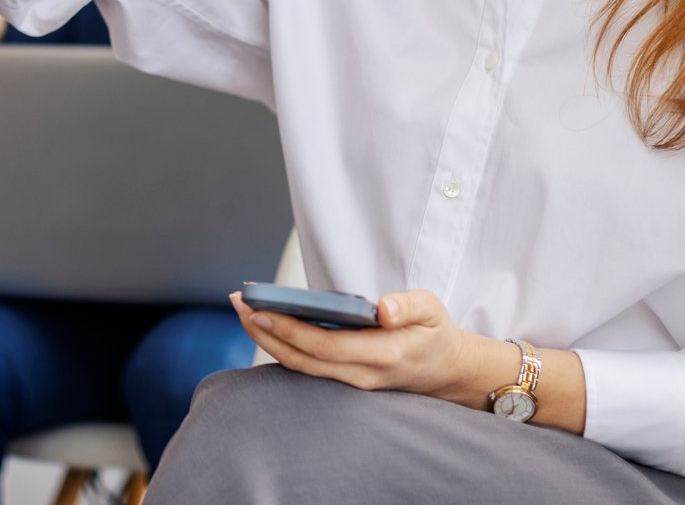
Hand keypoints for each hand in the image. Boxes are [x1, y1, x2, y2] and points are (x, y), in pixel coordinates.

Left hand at [230, 288, 499, 408]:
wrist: (446, 370)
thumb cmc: (434, 333)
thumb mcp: (433, 309)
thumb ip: (410, 306)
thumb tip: (384, 308)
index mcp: (384, 356)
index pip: (326, 346)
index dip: (290, 329)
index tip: (261, 309)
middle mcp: (363, 376)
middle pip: (303, 360)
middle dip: (266, 332)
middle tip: (238, 302)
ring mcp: (352, 383)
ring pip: (300, 366)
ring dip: (268, 340)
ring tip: (243, 309)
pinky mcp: (344, 380)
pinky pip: (307, 367)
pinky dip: (281, 346)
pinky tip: (265, 325)